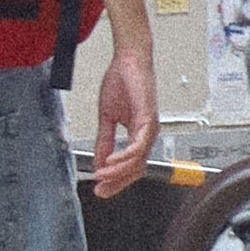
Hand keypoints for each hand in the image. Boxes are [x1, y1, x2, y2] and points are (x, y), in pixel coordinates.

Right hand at [81, 25, 158, 192]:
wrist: (128, 59)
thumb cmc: (122, 83)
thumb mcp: (107, 118)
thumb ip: (104, 141)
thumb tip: (99, 162)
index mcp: (139, 134)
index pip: (131, 166)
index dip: (117, 180)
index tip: (100, 190)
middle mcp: (148, 134)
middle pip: (137, 169)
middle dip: (118, 183)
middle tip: (100, 191)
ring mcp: (150, 127)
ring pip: (138, 160)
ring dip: (118, 171)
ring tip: (101, 176)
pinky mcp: (148, 117)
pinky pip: (139, 145)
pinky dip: (124, 156)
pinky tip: (111, 161)